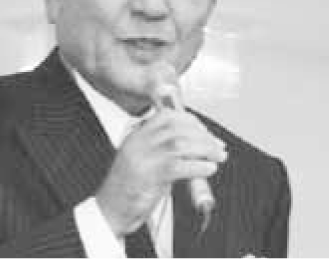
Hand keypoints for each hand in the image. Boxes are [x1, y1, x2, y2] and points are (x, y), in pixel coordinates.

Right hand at [95, 108, 226, 236]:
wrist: (110, 211)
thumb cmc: (129, 189)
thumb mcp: (144, 160)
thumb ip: (164, 149)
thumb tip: (197, 145)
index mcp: (137, 135)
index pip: (167, 116)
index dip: (191, 121)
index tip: (206, 131)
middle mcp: (139, 143)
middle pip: (177, 128)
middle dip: (203, 135)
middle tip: (218, 145)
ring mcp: (142, 158)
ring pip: (180, 143)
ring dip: (205, 149)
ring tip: (218, 156)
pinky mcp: (148, 176)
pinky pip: (178, 166)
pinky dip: (198, 166)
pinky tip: (208, 169)